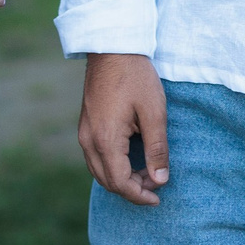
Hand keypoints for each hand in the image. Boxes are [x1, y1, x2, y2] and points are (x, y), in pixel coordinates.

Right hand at [79, 52, 168, 205]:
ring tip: (146, 173)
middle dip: (132, 189)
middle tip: (156, 183)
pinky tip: (130, 159)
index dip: (140, 195)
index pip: (120, 183)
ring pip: (99, 171)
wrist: (112, 47)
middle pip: (107, 181)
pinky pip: (95, 157)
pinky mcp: (85, 125)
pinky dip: (112, 166)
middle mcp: (89, 141)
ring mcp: (84, 133)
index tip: (159, 197)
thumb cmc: (135, 76)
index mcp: (105, 140)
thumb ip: (157, 148)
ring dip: (121, 179)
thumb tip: (160, 179)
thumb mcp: (154, 112)